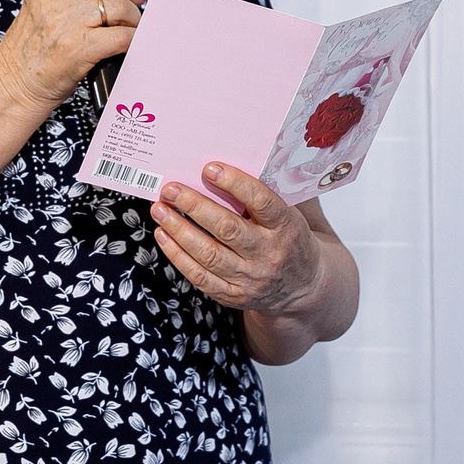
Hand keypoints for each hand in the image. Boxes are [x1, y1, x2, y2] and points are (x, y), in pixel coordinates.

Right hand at [0, 0, 147, 108]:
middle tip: (124, 9)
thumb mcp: (45, 0)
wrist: (13, 81)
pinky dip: (131, 41)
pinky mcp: (79, 48)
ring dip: (132, 20)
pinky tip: (122, 45)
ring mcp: (66, 19)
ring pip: (122, 5)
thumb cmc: (35, 43)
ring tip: (122, 29)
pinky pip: (123, 36)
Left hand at [148, 162, 327, 317]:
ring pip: (208, 254)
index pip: (261, 202)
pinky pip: (199, 276)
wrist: (303, 286)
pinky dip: (177, 254)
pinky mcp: (233, 295)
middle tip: (171, 189)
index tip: (209, 168)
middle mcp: (269, 254)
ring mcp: (250, 278)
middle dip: (194, 206)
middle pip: (227, 228)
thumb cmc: (287, 238)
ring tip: (159, 209)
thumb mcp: (289, 214)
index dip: (235, 184)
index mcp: (286, 227)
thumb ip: (262, 195)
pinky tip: (163, 235)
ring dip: (178, 229)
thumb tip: (222, 168)